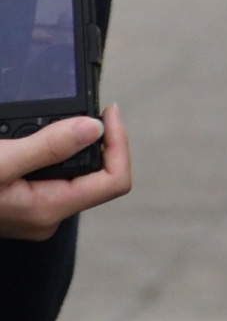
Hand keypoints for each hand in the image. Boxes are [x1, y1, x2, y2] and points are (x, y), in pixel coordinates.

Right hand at [0, 107, 131, 241]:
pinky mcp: (21, 201)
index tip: (109, 110)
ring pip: (76, 173)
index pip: (114, 181)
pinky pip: (53, 174)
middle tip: (93, 105)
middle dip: (100, 138)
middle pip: (98, 174)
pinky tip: (43, 131)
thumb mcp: (0, 160)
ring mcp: (34, 211)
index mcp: (48, 209)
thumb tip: (95, 127)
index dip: (121, 142)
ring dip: (76, 142)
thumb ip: (47, 146)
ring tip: (70, 114)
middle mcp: (46, 215)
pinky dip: (55, 149)